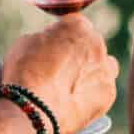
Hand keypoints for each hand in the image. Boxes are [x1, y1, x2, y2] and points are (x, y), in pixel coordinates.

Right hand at [0, 12, 118, 128]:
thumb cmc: (25, 73)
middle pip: (91, 45)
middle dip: (78, 54)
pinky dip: (92, 94)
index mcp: (77, 25)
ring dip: (92, 72)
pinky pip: (103, 90)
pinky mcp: (109, 94)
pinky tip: (74, 102)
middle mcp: (97, 44)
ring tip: (71, 87)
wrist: (35, 108)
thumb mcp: (27, 42)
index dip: (61, 37)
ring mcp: (106, 69)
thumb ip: (46, 38)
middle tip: (59, 70)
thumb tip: (50, 44)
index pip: (74, 25)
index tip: (51, 49)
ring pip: (103, 66)